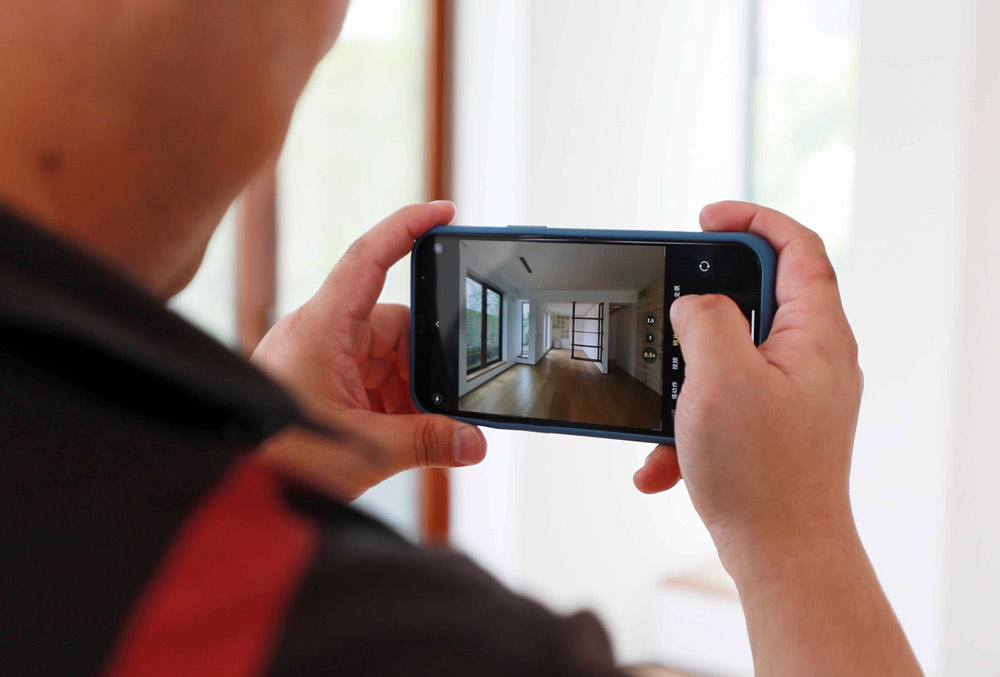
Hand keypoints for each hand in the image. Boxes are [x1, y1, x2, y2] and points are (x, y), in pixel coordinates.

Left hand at [251, 201, 485, 498]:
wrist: (225, 477)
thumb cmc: (275, 456)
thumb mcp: (362, 451)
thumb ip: (424, 443)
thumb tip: (473, 442)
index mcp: (323, 328)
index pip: (369, 258)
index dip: (407, 227)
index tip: (444, 212)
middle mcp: (322, 334)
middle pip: (394, 326)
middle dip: (424, 365)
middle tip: (444, 402)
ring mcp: (323, 358)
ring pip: (387, 358)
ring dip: (408, 392)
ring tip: (417, 430)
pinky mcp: (323, 382)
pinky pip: (372, 380)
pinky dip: (393, 405)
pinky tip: (400, 433)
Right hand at [633, 203, 920, 674]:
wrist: (782, 556)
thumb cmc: (762, 473)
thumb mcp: (721, 376)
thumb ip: (706, 318)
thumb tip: (695, 305)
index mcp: (815, 334)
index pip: (797, 247)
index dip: (752, 218)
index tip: (705, 217)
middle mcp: (812, 358)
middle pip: (758, 297)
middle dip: (701, 305)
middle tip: (668, 307)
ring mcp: (792, 394)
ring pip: (729, 355)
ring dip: (683, 379)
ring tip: (658, 409)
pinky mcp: (771, 427)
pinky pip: (722, 402)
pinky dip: (687, 423)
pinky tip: (661, 462)